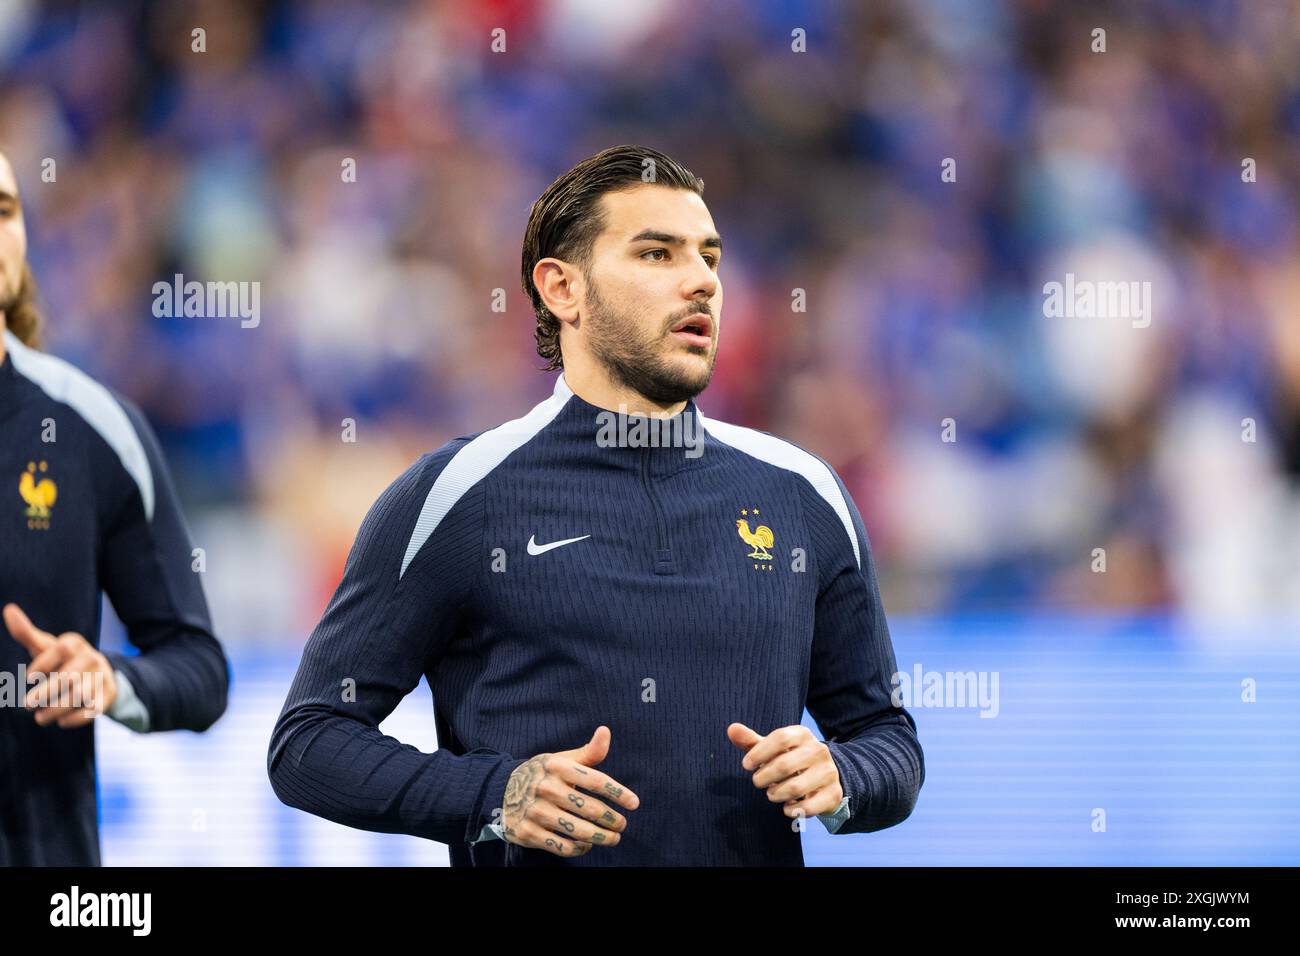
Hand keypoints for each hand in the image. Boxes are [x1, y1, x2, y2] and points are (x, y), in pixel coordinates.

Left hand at [3, 603, 117, 727]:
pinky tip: (61, 722)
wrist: (98, 674)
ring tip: (40, 718)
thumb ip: (25, 632)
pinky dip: (74, 719)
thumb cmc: (61, 660)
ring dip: (56, 710)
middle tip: (27, 705)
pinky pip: (93, 710)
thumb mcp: (45, 646)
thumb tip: (9, 609)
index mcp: (75, 643)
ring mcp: (102, 676)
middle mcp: (91, 657)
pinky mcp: (108, 695)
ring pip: (79, 695)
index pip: (61, 649)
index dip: (43, 664)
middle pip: (68, 677)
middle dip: (45, 693)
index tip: (28, 678)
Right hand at [501, 725, 638, 857]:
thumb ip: (588, 752)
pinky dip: (579, 849)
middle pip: (591, 809)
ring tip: (613, 838)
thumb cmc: (543, 774)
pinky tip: (586, 845)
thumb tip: (606, 731)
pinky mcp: (528, 833)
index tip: (634, 803)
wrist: (501, 790)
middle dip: (613, 820)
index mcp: (558, 766)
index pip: (596, 781)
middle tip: (622, 824)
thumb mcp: (562, 759)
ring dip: (602, 837)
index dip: (619, 793)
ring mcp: (536, 812)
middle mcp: (546, 788)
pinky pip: (561, 846)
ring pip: (579, 831)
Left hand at [728, 722, 842, 819]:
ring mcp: (828, 772)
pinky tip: (787, 807)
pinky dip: (792, 810)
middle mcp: (819, 750)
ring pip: (795, 788)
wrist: (826, 775)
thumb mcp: (773, 748)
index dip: (759, 752)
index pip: (780, 739)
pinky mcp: (833, 794)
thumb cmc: (791, 759)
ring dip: (776, 794)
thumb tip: (731, 729)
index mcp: (802, 734)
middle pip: (784, 765)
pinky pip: (808, 806)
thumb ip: (751, 741)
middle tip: (757, 782)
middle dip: (764, 777)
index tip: (746, 765)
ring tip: (772, 794)